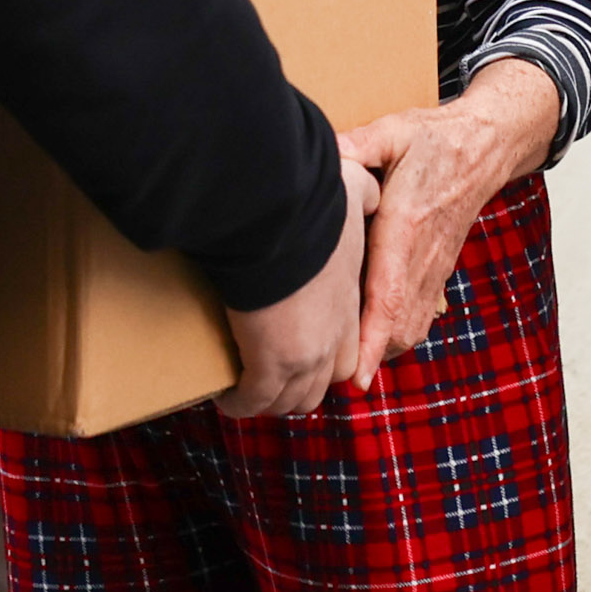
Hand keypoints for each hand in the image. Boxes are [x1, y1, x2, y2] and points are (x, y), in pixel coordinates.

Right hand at [218, 155, 382, 417]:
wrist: (278, 220)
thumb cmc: (311, 202)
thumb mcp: (354, 189)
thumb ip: (365, 192)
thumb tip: (365, 187)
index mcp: (350, 302)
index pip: (350, 351)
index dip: (326, 357)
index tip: (302, 351)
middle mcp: (333, 337)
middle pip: (324, 384)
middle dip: (299, 385)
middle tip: (271, 373)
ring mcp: (303, 356)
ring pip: (292, 401)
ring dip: (270, 398)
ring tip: (245, 388)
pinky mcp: (268, 365)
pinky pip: (253, 400)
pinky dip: (239, 404)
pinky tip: (225, 397)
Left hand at [335, 59, 558, 380]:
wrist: (485, 147)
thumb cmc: (435, 139)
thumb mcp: (394, 132)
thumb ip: (359, 143)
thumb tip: (327, 151)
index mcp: (407, 226)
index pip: (389, 294)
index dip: (371, 337)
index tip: (356, 375)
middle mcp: (424, 256)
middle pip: (399, 326)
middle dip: (367, 355)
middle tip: (328, 371)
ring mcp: (435, 266)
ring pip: (411, 327)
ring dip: (381, 346)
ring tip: (344, 358)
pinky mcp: (439, 269)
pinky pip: (420, 315)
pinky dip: (397, 333)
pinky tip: (370, 333)